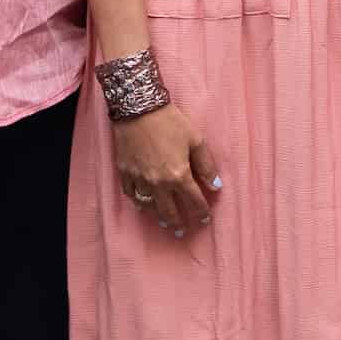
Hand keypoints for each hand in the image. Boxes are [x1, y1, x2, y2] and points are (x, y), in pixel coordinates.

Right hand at [112, 103, 218, 238]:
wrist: (138, 108)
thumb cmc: (170, 122)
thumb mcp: (196, 140)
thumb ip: (206, 165)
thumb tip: (215, 186)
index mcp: (179, 176)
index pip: (194, 201)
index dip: (201, 212)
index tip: (205, 218)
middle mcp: (158, 183)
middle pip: (169, 211)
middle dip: (178, 223)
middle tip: (181, 231)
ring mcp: (140, 180)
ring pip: (149, 206)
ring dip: (158, 216)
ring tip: (164, 221)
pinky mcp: (125, 173)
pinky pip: (132, 195)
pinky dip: (139, 202)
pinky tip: (143, 204)